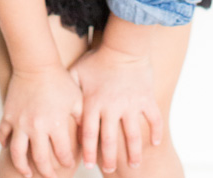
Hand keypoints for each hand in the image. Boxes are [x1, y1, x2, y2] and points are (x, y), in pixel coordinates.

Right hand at [0, 64, 82, 177]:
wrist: (36, 63)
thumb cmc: (59, 80)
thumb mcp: (76, 99)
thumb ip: (82, 120)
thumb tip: (88, 140)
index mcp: (56, 123)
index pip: (63, 154)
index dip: (67, 162)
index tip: (69, 165)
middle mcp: (37, 126)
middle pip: (41, 160)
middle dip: (47, 173)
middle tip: (50, 177)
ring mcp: (20, 122)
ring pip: (17, 154)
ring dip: (22, 167)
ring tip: (27, 172)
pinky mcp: (8, 115)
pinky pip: (3, 135)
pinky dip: (5, 144)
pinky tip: (10, 148)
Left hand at [70, 43, 162, 172]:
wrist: (124, 46)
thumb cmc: (98, 58)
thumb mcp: (77, 72)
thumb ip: (68, 89)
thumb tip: (57, 103)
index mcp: (94, 103)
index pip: (89, 135)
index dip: (88, 152)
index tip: (88, 165)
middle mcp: (112, 108)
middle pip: (110, 141)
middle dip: (109, 159)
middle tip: (108, 170)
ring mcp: (131, 105)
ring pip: (133, 136)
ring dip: (133, 153)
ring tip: (134, 165)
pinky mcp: (147, 99)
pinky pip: (153, 120)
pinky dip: (155, 132)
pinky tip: (154, 143)